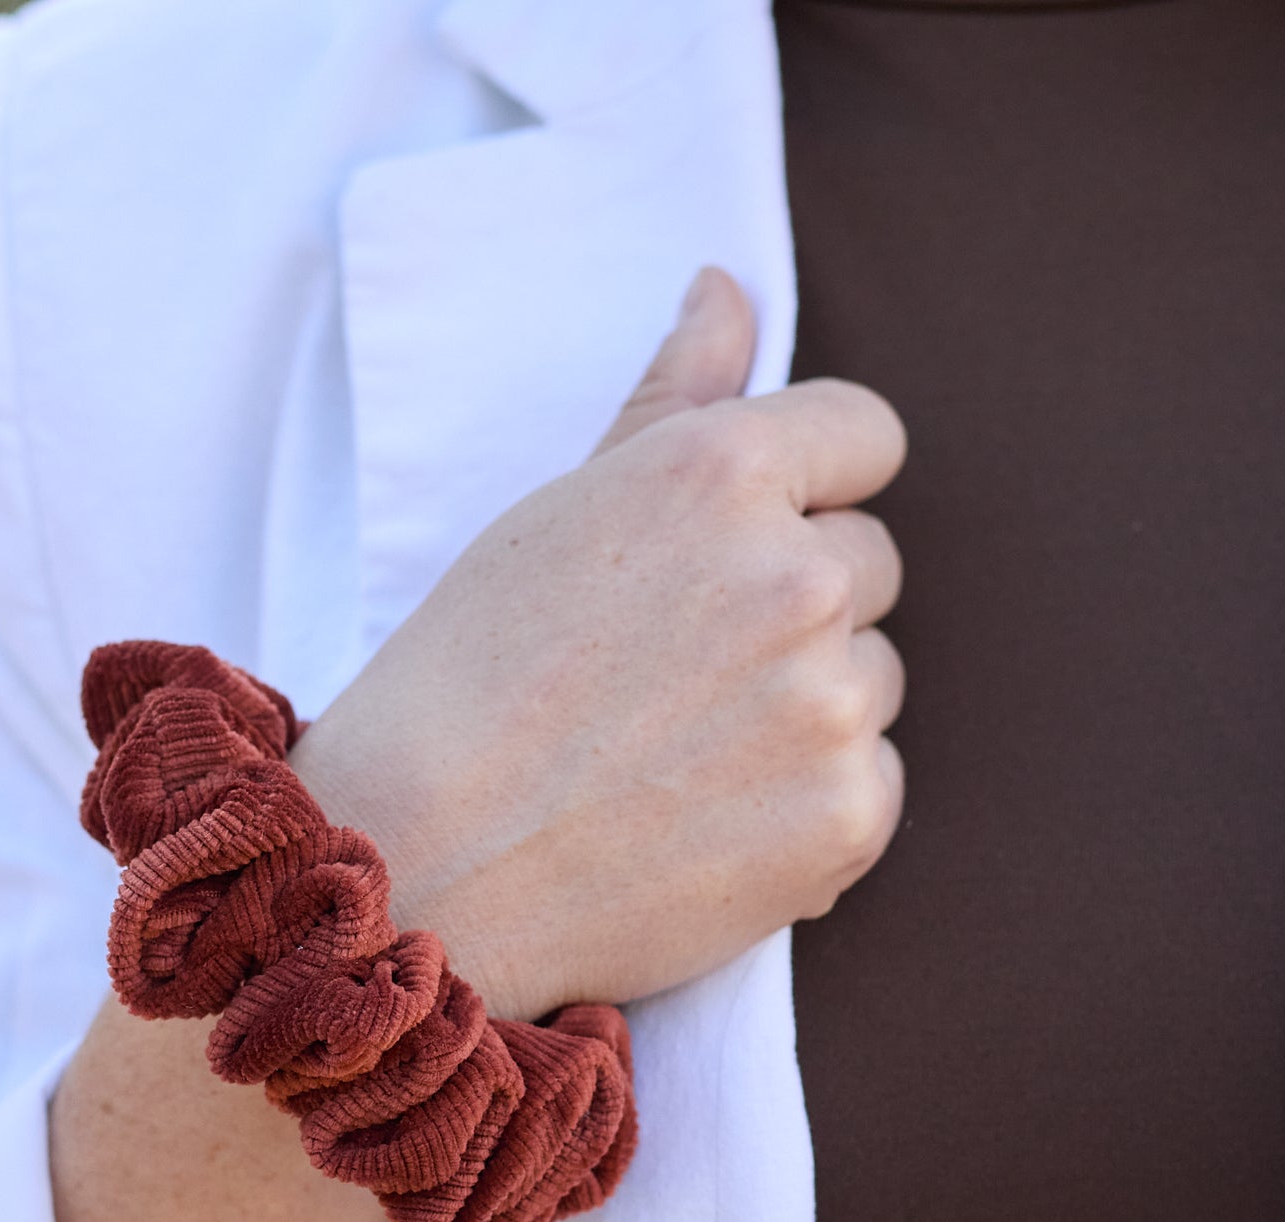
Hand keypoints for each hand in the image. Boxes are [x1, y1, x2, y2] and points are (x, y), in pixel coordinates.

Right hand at [292, 267, 907, 1020]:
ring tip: (672, 762)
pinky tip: (699, 828)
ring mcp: (831, 703)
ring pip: (868, 681)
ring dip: (801, 711)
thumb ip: (667, 402)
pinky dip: (803, 809)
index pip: (862, 436)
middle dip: (792, 611)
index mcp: (720, 473)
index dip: (804, 491)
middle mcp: (798, 574)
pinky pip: (867, 785)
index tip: (736, 555)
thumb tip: (728, 291)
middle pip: (869, 566)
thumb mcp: (551, 516)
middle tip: (667, 680)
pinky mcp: (847, 817)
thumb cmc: (459, 686)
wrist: (415, 868)